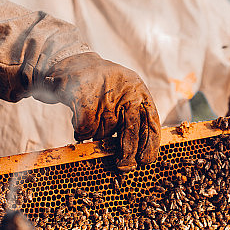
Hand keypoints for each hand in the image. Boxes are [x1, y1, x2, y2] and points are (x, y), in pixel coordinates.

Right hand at [42, 52, 159, 170]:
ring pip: (103, 133)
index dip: (150, 145)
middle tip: (123, 166)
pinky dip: (81, 130)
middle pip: (131, 131)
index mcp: (141, 93)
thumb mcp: (128, 94)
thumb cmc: (107, 87)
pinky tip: (80, 118)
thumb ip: (135, 118)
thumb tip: (139, 154)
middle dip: (127, 152)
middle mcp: (127, 93)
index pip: (152, 123)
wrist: (77, 62)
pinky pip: (85, 129)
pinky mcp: (84, 98)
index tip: (145, 162)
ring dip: (97, 135)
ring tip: (93, 118)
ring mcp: (106, 95)